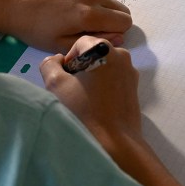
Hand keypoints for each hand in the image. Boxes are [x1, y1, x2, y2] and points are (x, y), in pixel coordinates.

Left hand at [0, 0, 131, 52]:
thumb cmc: (32, 27)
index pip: (125, 23)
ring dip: (101, 10)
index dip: (115, 33)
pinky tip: (68, 5)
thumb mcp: (60, 44)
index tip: (98, 37)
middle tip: (90, 30)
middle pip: (121, 9)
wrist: (9, 0)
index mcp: (88, 14)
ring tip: (76, 18)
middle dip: (112, 21)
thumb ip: (92, 42)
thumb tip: (118, 37)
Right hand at [40, 36, 142, 150]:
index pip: (80, 43)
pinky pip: (113, 79)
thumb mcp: (56, 85)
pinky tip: (96, 105)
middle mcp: (122, 55)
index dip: (68, 59)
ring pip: (103, 67)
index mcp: (104, 49)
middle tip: (72, 90)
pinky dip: (102, 87)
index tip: (65, 79)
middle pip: (93, 54)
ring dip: (91, 78)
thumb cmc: (85, 111)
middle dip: (80, 68)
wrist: (115, 142)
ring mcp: (131, 72)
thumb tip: (58, 60)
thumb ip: (49, 64)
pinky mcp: (134, 88)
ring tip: (83, 99)